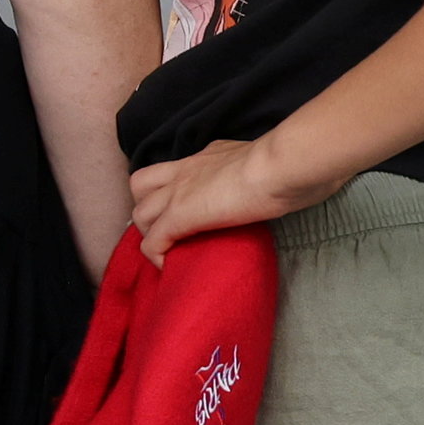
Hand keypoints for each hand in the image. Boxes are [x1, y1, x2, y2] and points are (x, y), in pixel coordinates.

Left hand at [127, 132, 329, 261]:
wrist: (279, 165)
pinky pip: (152, 241)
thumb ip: (253, 172)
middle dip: (148, 209)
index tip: (183, 211)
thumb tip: (266, 186)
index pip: (171, 170)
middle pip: (141, 186)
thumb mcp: (260, 162)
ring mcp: (177, 193)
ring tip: (170, 250)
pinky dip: (156, 256)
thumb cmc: (283, 164)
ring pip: (140, 214)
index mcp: (205, 157)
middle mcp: (184, 170)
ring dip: (149, 234)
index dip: (167, 191)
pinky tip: (170, 266)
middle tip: (169, 230)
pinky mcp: (179, 215)